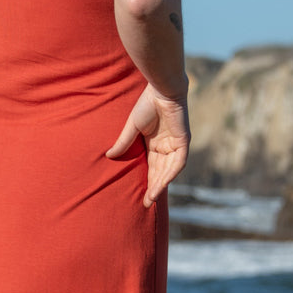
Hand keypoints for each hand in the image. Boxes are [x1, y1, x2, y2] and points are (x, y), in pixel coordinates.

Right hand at [106, 85, 189, 206]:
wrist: (161, 89)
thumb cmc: (147, 104)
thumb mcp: (132, 127)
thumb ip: (123, 143)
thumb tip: (109, 156)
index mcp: (155, 144)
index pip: (152, 167)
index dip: (147, 182)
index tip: (141, 197)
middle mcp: (166, 146)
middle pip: (161, 172)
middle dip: (154, 188)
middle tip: (146, 203)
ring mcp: (176, 145)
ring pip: (170, 170)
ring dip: (161, 184)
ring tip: (151, 198)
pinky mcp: (183, 141)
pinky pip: (178, 162)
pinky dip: (171, 173)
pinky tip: (163, 184)